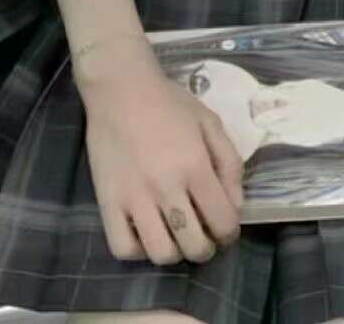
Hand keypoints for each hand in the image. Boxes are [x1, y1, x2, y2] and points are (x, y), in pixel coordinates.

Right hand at [79, 51, 245, 265]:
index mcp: (195, 165)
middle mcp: (165, 186)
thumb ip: (230, 163)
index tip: (225, 227)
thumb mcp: (210, 122)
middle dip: (206, 248)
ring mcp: (133, 197)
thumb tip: (236, 206)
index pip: (223, 221)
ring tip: (175, 236)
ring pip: (161, 254)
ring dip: (175, 253)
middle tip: (202, 234)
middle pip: (194, 246)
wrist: (121, 88)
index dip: (230, 232)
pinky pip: (123, 247)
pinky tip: (146, 233)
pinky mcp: (107, 201)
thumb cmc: (169, 103)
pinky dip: (138, 250)